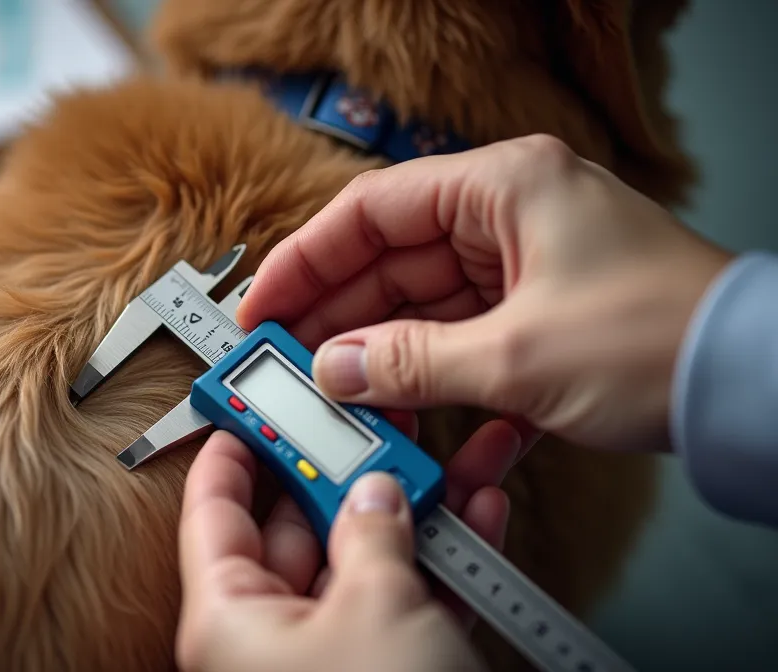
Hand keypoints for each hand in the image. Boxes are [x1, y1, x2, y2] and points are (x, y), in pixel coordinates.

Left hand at [175, 414, 520, 671]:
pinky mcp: (388, 670)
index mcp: (229, 618)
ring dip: (403, 512)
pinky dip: (439, 561)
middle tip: (369, 424)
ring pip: (359, 562)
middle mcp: (270, 638)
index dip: (230, 451)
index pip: (212, 513)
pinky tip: (473, 515)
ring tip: (436, 459)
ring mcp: (331, 657)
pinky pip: (405, 601)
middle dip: (338, 476)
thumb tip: (376, 491)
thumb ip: (372, 535)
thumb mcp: (376, 609)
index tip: (247, 402)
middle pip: (294, 531)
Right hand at [238, 134, 733, 451]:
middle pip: (391, 263)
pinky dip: (443, 386)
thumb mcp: (513, 356)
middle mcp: (511, 218)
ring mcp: (528, 269)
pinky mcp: (544, 320)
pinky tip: (425, 427)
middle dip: (340, 321)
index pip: (370, 212)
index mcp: (504, 188)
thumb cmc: (659, 341)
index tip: (263, 307)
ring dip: (388, 364)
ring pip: (425, 311)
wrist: (752, 390)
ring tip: (346, 408)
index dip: (306, 261)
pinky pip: (467, 345)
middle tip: (288, 367)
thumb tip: (328, 370)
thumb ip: (404, 362)